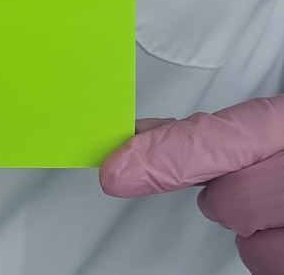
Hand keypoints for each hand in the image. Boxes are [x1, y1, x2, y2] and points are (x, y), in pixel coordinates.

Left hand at [99, 97, 283, 273]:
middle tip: (263, 176)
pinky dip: (277, 249)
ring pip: (251, 243)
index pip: (216, 140)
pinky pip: (270, 264)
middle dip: (233, 192)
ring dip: (259, 227)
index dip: (164, 154)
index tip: (118, 170)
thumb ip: (209, 131)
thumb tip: (142, 135)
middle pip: (227, 201)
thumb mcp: (275, 126)